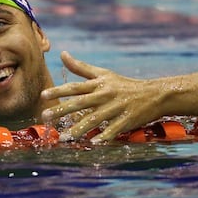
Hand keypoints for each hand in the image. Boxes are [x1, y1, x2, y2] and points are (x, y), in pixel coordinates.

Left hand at [40, 52, 161, 142]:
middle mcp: (105, 95)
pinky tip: (93, 143)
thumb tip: (62, 54)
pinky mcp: (127, 120)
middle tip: (45, 116)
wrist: (154, 94)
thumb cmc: (124, 84)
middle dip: (62, 110)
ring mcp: (116, 108)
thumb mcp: (103, 73)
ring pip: (95, 119)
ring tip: (65, 137)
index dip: (59, 91)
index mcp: (99, 84)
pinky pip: (114, 129)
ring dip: (79, 129)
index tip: (43, 95)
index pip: (75, 87)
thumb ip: (81, 67)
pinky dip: (104, 136)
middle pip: (80, 103)